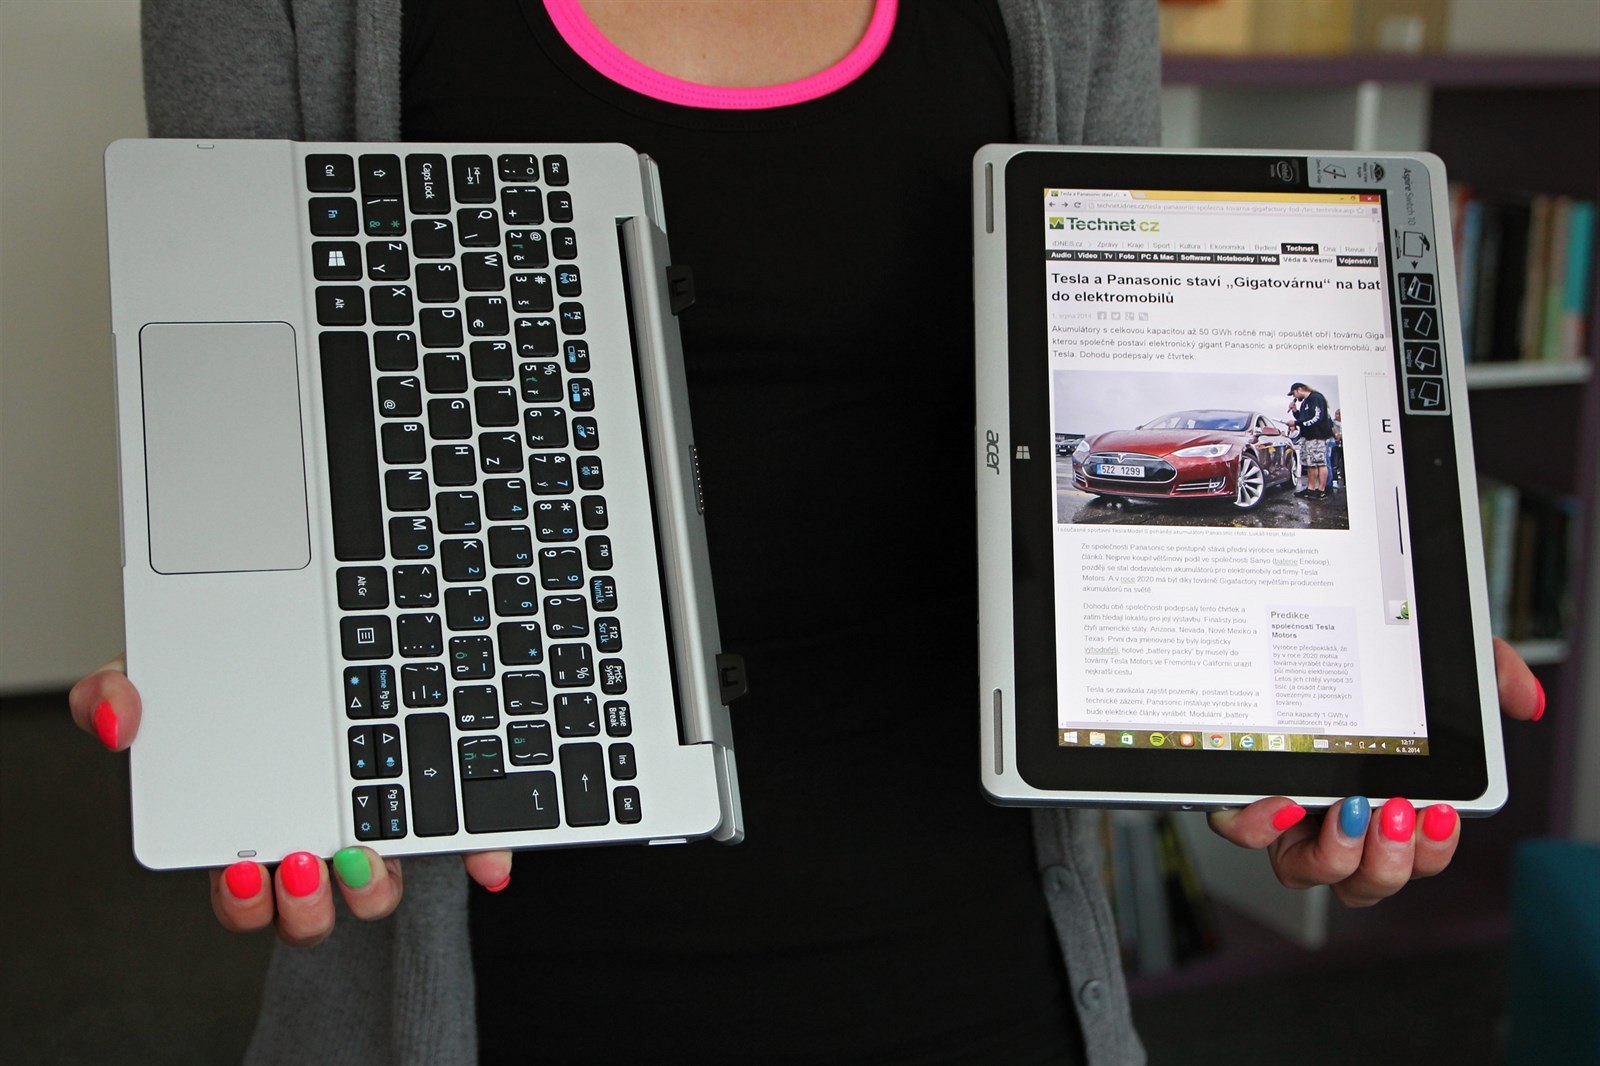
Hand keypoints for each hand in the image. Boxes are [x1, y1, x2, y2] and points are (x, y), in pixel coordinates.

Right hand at [68, 656, 512, 945]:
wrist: (324, 626)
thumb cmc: (234, 678)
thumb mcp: (169, 674)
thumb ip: (115, 688)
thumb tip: (113, 711)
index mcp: (249, 829)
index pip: (242, 892)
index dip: (243, 899)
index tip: (244, 868)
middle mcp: (311, 842)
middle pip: (306, 913)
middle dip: (303, 906)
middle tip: (297, 861)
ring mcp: (372, 826)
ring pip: (374, 892)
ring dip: (369, 887)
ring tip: (361, 847)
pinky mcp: (429, 807)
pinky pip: (459, 844)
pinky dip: (476, 852)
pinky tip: (483, 854)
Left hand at [1208, 636, 1543, 906]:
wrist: (1289, 636)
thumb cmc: (1363, 668)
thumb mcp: (1427, 659)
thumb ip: (1485, 674)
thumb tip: (1524, 702)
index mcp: (1385, 804)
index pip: (1415, 853)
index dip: (1429, 850)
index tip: (1437, 815)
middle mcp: (1335, 822)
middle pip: (1366, 880)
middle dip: (1391, 860)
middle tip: (1396, 814)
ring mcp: (1287, 816)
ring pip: (1308, 871)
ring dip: (1337, 853)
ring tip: (1350, 810)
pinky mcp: (1241, 797)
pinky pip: (1243, 832)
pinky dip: (1260, 827)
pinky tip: (1281, 803)